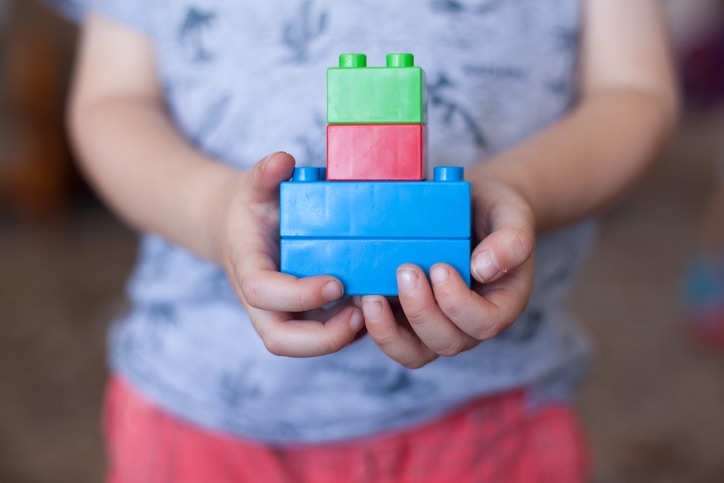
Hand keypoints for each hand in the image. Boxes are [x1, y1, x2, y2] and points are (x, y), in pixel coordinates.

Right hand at [215, 152, 363, 356]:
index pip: (262, 291)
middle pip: (279, 339)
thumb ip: (265, 174)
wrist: (240, 231)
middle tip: (361, 314)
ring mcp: (279, 313)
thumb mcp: (254, 186)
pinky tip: (373, 310)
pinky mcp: (299, 318)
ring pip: (302, 345)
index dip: (298, 294)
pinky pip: (320, 336)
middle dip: (321, 337)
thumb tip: (283, 159)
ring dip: (339, 338)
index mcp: (248, 267)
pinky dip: (346, 333)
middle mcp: (261, 301)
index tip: (336, 283)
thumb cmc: (252, 209)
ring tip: (373, 312)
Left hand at [357, 176, 534, 367]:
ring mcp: (438, 325)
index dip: (459, 303)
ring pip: (415, 352)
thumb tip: (483, 268)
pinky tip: (362, 298)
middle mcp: (470, 323)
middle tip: (405, 270)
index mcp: (502, 303)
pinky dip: (375, 325)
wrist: (470, 208)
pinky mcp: (409, 320)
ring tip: (371, 298)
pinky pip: (392, 339)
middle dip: (422, 312)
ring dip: (389, 331)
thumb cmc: (494, 212)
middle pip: (448, 342)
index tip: (440, 268)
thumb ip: (512, 240)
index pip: (486, 323)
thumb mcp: (512, 214)